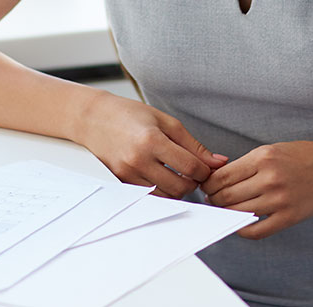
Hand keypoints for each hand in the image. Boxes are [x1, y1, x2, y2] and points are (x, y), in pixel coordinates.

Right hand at [75, 92, 226, 197]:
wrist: (94, 118)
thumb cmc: (130, 115)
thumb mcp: (166, 122)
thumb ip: (193, 145)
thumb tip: (218, 162)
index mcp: (152, 140)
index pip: (191, 167)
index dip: (204, 170)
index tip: (206, 166)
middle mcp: (138, 160)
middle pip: (180, 187)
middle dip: (192, 182)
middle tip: (192, 171)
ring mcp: (127, 174)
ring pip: (166, 196)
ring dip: (177, 188)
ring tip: (176, 173)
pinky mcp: (121, 182)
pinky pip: (150, 196)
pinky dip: (161, 190)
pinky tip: (162, 176)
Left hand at [201, 141, 312, 239]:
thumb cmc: (305, 156)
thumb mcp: (273, 149)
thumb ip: (247, 164)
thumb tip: (218, 178)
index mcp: (264, 158)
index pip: (222, 176)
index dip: (209, 184)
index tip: (206, 186)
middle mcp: (270, 179)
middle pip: (226, 196)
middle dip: (213, 199)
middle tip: (211, 199)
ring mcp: (280, 200)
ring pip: (238, 213)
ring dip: (225, 213)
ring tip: (224, 209)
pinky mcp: (289, 217)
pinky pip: (256, 231)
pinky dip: (243, 230)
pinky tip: (240, 223)